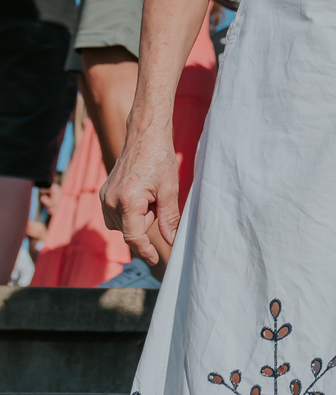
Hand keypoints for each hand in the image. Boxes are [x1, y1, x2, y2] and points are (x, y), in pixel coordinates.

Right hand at [100, 121, 180, 265]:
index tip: (155, 259)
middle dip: (146, 221)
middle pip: (130, 230)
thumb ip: (169, 218)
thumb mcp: (170, 189)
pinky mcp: (103, 194)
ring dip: (137, 216)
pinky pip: (116, 215)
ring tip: (148, 193)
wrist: (145, 135)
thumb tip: (171, 240)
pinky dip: (129, 210)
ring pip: (123, 224)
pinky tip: (139, 192)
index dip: (145, 250)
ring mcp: (104, 198)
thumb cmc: (159, 158)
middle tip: (157, 196)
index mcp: (127, 201)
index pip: (134, 237)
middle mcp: (110, 202)